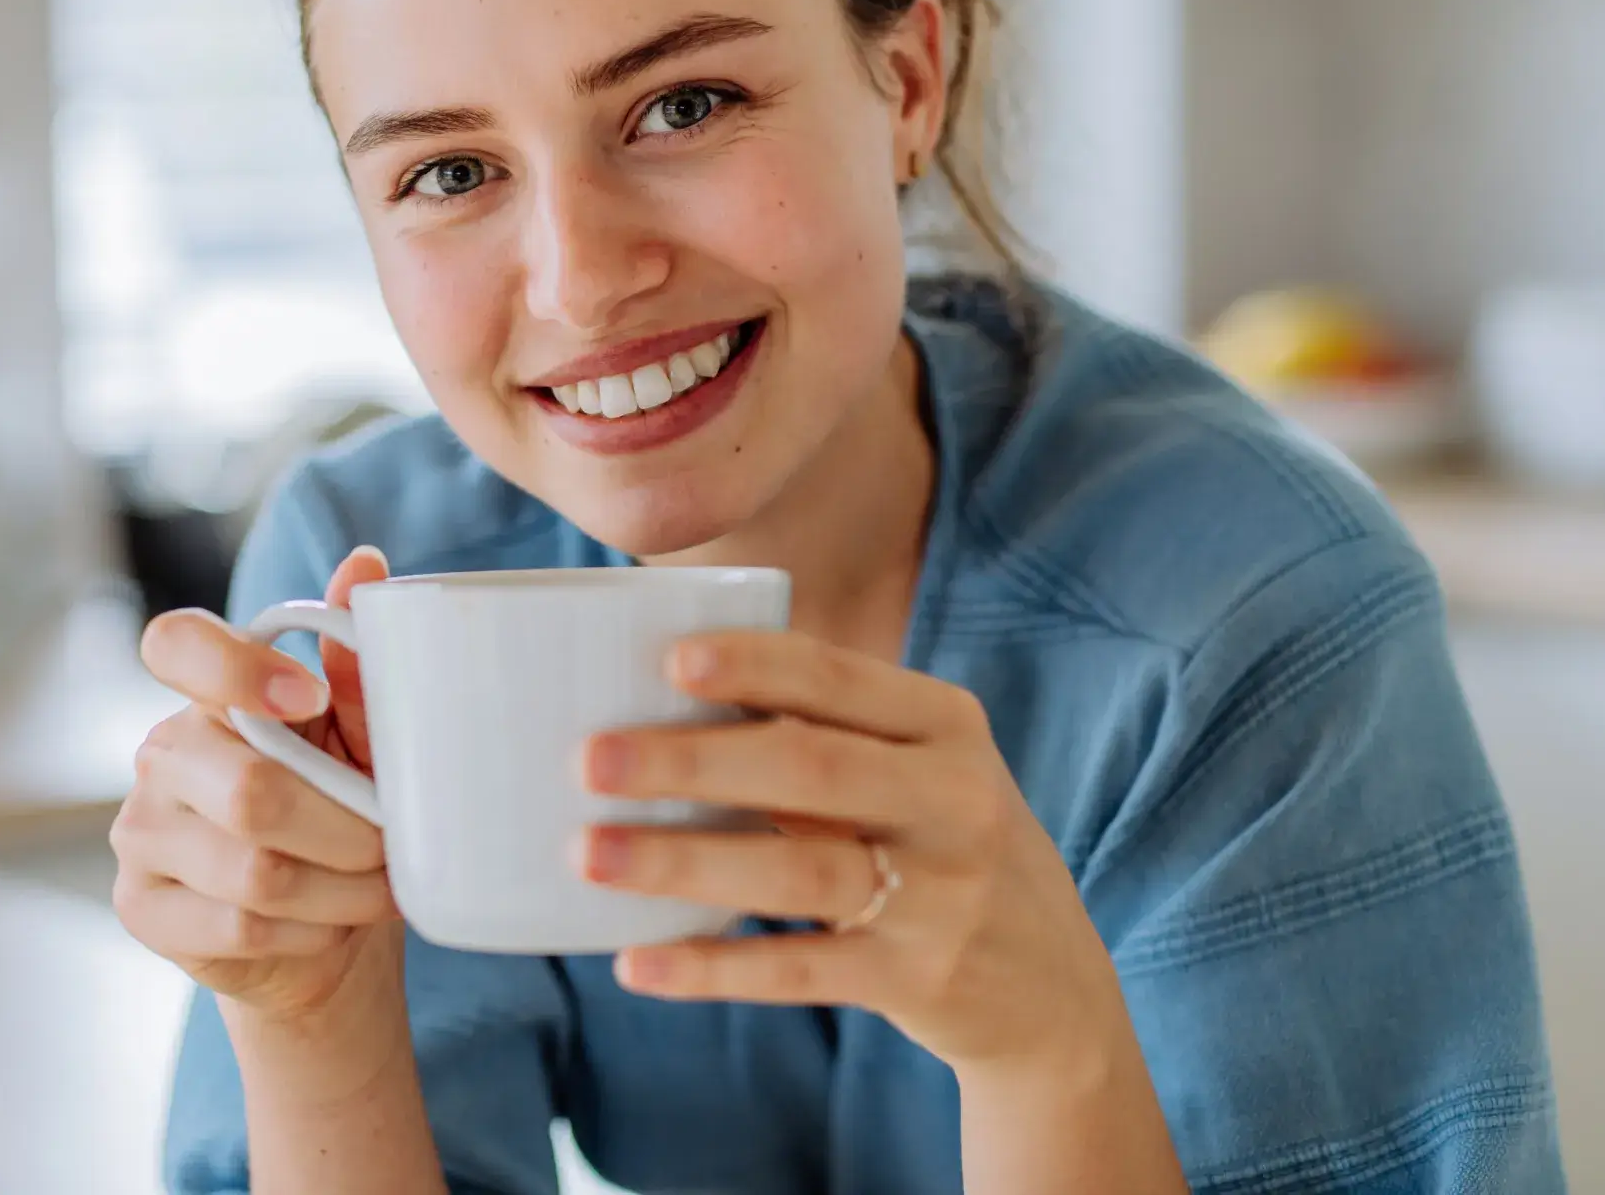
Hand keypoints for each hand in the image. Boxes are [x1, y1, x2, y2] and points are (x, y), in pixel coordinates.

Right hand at [111, 548, 401, 1023]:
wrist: (321, 924)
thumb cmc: (341, 804)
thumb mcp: (360, 731)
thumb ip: (359, 660)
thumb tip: (366, 563)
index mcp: (211, 692)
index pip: (176, 643)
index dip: (237, 667)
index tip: (310, 697)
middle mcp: (163, 753)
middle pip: (251, 791)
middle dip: (348, 827)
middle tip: (395, 843)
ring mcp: (140, 832)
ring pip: (255, 871)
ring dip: (343, 886)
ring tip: (382, 885)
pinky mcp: (142, 908)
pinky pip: (240, 926)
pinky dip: (312, 929)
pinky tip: (334, 922)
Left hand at [576, 630, 1129, 1075]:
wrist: (1051, 982)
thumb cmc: (943, 839)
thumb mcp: (921, 767)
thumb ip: (829, 730)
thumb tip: (665, 690)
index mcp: (946, 724)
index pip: (841, 678)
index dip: (755, 665)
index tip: (669, 657)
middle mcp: (955, 799)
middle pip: (810, 767)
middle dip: (693, 759)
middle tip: (591, 758)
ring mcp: (942, 895)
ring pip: (798, 871)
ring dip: (684, 862)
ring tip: (589, 854)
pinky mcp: (919, 979)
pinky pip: (800, 971)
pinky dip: (715, 967)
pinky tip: (638, 963)